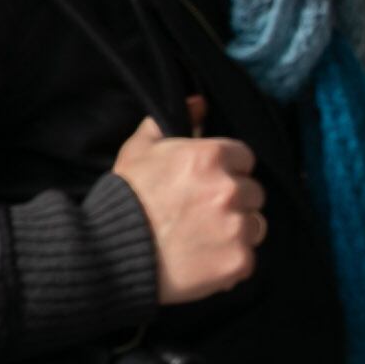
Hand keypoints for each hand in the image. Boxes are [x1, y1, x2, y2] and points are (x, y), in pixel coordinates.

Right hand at [113, 100, 265, 304]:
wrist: (109, 255)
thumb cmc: (123, 199)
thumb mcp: (138, 151)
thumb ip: (168, 123)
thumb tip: (198, 102)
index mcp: (211, 157)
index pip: (244, 158)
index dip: (226, 170)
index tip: (206, 184)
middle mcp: (230, 189)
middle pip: (253, 192)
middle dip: (233, 201)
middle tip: (202, 214)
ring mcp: (236, 227)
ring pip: (255, 225)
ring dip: (236, 231)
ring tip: (202, 238)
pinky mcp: (238, 260)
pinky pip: (247, 258)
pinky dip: (230, 261)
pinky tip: (203, 259)